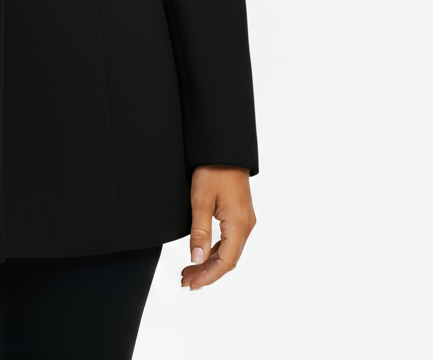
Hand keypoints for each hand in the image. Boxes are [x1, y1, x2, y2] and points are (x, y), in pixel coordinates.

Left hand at [181, 165, 255, 289]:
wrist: (224, 149)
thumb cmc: (213, 170)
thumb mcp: (201, 200)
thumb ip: (199, 232)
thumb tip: (196, 259)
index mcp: (239, 225)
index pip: (225, 262)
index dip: (208, 276)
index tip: (191, 284)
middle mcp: (246, 225)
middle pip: (228, 259)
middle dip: (207, 272)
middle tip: (185, 280)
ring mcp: (244, 220)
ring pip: (229, 251)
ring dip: (210, 263)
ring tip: (189, 271)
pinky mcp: (239, 215)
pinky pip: (229, 240)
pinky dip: (215, 250)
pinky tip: (202, 254)